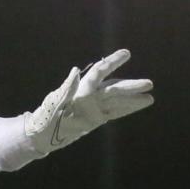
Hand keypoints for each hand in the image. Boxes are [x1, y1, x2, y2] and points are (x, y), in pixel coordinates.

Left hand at [22, 49, 152, 155]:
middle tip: (149, 83)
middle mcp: (89, 96)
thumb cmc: (44, 118)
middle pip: (113, 88)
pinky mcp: (95, 119)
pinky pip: (115, 112)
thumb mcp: (53, 104)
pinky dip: (128, 109)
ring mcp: (93, 108)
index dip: (112, 62)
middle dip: (130, 85)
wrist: (39, 135)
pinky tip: (141, 104)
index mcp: (79, 90)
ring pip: (117, 100)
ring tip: (150, 97)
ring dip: (133, 99)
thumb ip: (66, 88)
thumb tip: (77, 70)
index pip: (99, 72)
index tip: (126, 53)